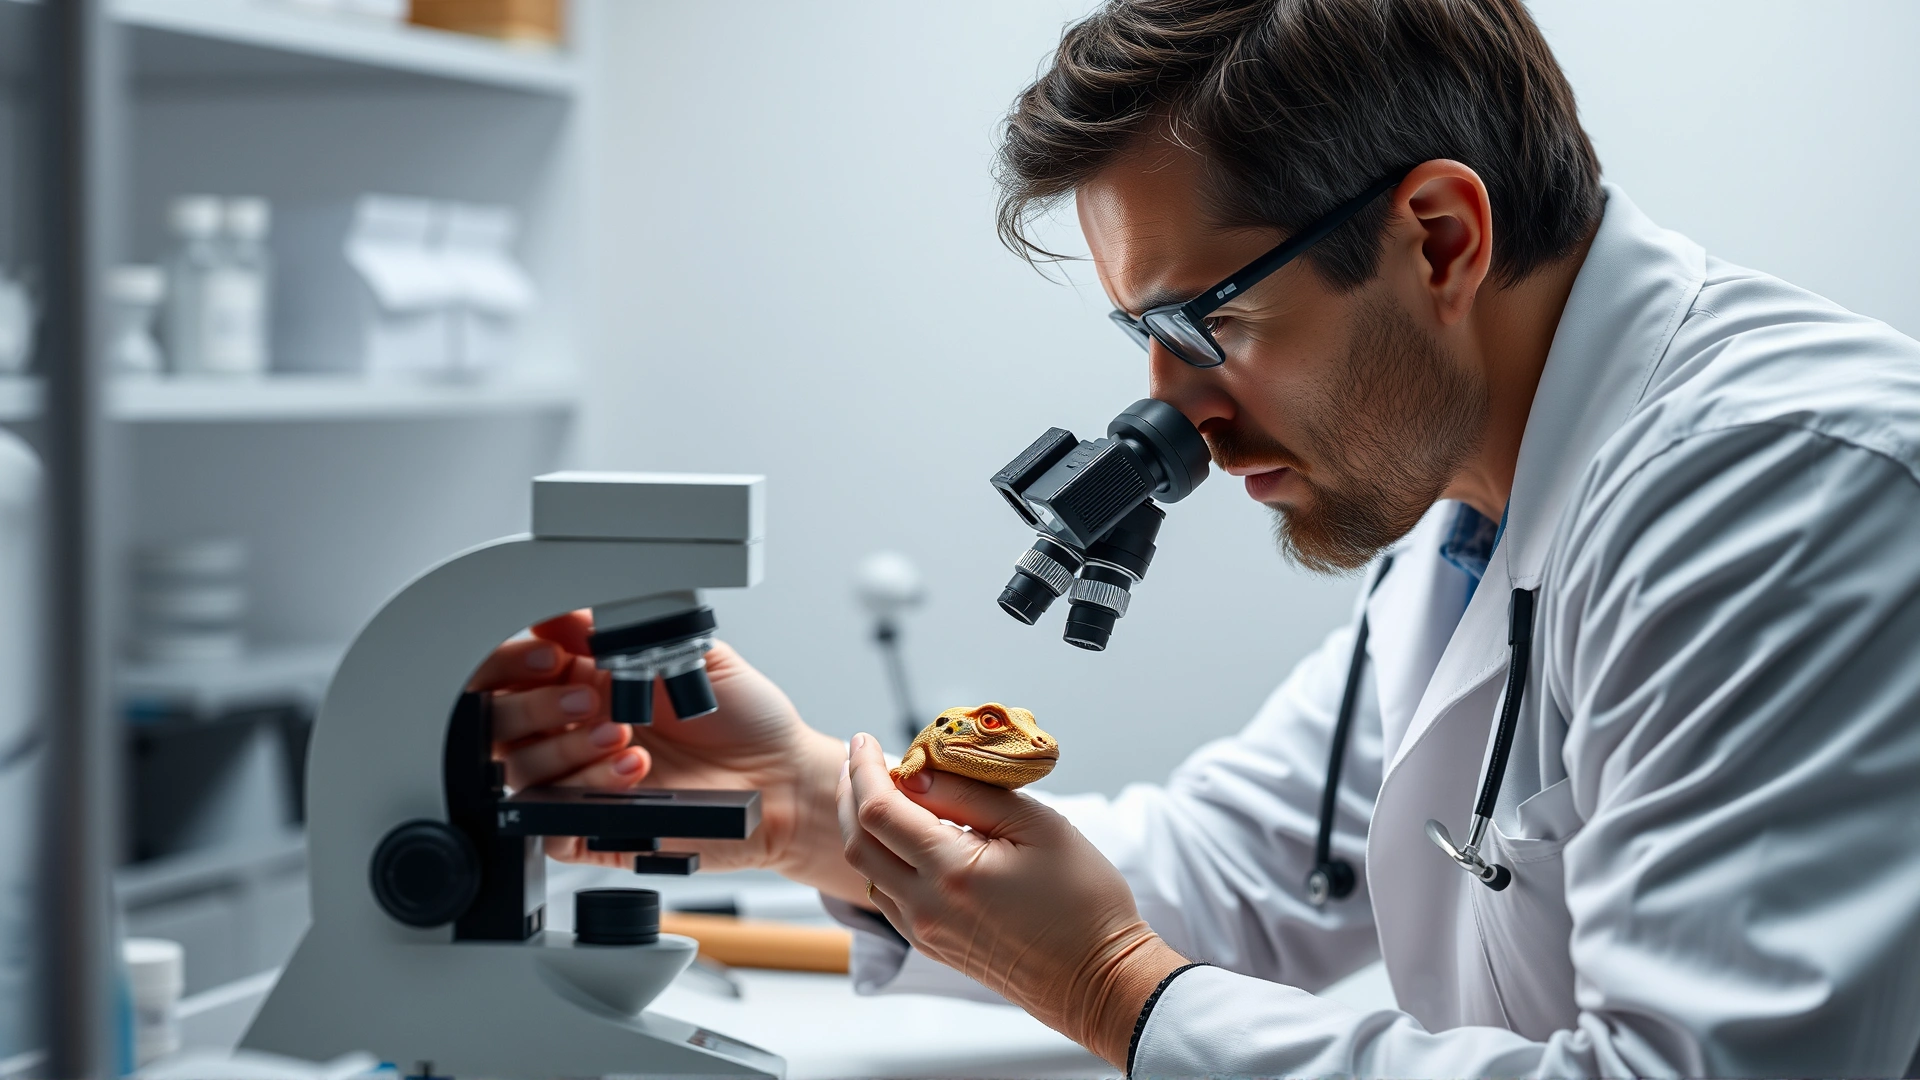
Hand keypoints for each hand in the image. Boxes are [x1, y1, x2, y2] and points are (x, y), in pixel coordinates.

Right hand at [469, 612, 865, 901]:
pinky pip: (553, 826)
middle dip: (533, 708)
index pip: (511, 674)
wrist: (783, 778)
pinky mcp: (598, 830)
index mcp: (587, 683)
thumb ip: (624, 629)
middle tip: (588, 701)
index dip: (511, 664)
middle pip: (500, 725)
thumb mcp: (689, 654)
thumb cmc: (743, 719)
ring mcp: (584, 784)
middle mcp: (577, 734)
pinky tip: (633, 776)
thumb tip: (564, 610)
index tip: (549, 657)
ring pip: (523, 773)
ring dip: (569, 751)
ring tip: (625, 738)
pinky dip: (583, 801)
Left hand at [836, 732, 1186, 1066]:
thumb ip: (969, 795)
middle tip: (861, 758)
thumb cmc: (1082, 898)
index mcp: (952, 871)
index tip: (865, 740)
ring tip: (879, 790)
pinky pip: (885, 896)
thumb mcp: (1037, 825)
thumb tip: (917, 772)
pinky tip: (900, 837)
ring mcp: (924, 932)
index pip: (879, 809)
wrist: (1096, 978)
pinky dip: (879, 859)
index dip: (864, 769)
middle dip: (850, 793)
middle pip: (858, 841)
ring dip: (862, 827)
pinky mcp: (931, 946)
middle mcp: (926, 906)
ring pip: (866, 871)